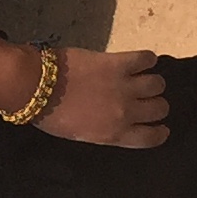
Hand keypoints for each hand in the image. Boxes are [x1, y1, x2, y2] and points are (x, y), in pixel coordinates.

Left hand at [41, 48, 168, 147]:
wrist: (36, 86)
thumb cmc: (51, 115)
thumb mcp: (80, 135)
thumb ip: (105, 131)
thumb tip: (118, 123)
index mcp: (115, 134)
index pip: (151, 138)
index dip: (159, 132)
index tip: (160, 128)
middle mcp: (125, 112)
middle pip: (159, 109)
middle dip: (156, 105)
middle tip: (146, 100)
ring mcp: (124, 86)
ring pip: (157, 84)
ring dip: (152, 83)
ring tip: (143, 79)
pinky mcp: (118, 63)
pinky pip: (146, 59)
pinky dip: (147, 59)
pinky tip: (143, 61)